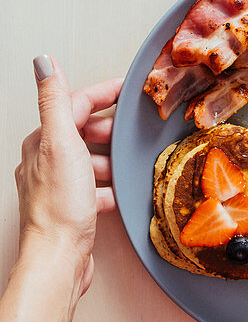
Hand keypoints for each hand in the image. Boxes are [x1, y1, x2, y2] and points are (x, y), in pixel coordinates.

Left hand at [15, 57, 122, 295]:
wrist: (59, 259)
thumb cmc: (60, 206)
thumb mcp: (61, 142)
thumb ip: (55, 100)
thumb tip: (44, 62)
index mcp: (42, 141)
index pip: (75, 104)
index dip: (103, 94)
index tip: (126, 89)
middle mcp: (46, 162)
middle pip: (83, 132)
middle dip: (109, 129)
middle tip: (132, 130)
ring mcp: (59, 188)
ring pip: (90, 161)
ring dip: (111, 159)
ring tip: (126, 163)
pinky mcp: (72, 210)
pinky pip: (95, 189)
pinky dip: (110, 187)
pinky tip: (120, 192)